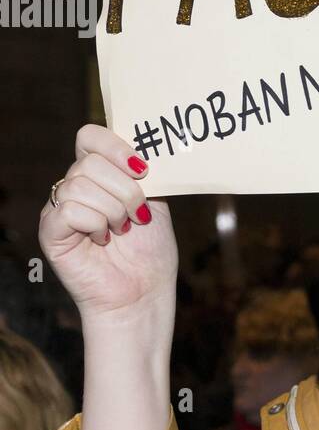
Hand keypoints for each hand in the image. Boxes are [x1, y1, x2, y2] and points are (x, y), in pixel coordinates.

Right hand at [38, 124, 177, 325]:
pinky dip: (95, 224)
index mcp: (99, 174)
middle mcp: (75, 186)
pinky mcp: (51, 232)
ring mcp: (59, 209)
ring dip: (113, 210)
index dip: (116, 146)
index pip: (90, 136)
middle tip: (138, 215)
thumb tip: (144, 147)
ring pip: (81, 184)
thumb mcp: (156, 201)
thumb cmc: (150, 251)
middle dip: (125, 189)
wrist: (142, 293)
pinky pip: (69, 209)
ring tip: (121, 230)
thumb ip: (145, 173)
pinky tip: (103, 239)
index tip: (143, 170)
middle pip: (90, 161)